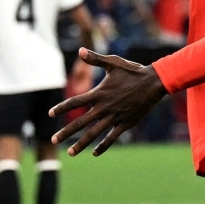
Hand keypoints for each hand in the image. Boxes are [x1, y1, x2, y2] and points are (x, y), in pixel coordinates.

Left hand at [49, 48, 168, 156]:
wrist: (154, 83)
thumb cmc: (133, 71)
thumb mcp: (114, 63)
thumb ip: (95, 59)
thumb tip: (80, 50)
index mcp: (99, 93)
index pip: (75, 102)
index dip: (61, 108)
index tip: (50, 113)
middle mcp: (104, 107)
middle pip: (80, 122)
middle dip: (66, 132)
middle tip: (53, 139)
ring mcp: (115, 117)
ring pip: (94, 133)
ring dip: (80, 144)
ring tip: (69, 152)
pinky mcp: (125, 123)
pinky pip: (111, 137)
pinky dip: (102, 146)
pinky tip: (94, 153)